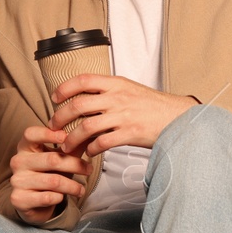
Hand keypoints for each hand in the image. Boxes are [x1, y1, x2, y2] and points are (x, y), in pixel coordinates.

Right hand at [8, 124, 90, 224]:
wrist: (34, 203)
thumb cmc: (48, 174)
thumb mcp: (59, 158)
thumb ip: (72, 146)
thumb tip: (89, 134)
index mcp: (25, 147)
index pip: (31, 134)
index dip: (48, 134)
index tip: (67, 137)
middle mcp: (18, 161)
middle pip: (52, 159)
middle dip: (75, 165)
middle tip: (89, 170)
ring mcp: (17, 180)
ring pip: (53, 181)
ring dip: (72, 186)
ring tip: (81, 189)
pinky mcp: (19, 199)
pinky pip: (47, 197)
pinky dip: (59, 197)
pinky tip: (63, 197)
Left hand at [48, 74, 194, 156]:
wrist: (177, 117)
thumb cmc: (152, 105)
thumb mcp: (129, 89)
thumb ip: (108, 91)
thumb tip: (84, 97)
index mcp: (116, 83)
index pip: (83, 80)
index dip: (64, 88)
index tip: (54, 98)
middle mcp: (117, 97)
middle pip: (78, 105)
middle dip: (60, 117)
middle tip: (54, 126)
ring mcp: (123, 116)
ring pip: (86, 126)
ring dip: (72, 139)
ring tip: (67, 146)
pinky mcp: (130, 133)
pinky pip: (102, 142)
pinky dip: (91, 149)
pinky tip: (89, 152)